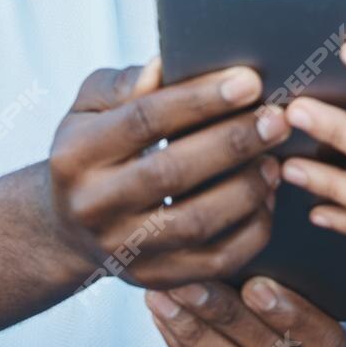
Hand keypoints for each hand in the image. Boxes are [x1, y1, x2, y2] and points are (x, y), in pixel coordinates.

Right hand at [46, 59, 287, 288]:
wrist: (69, 228)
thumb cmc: (92, 151)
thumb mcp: (88, 108)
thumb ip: (122, 84)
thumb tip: (162, 67)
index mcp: (75, 155)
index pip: (144, 120)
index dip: (200, 99)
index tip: (249, 80)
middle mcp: (94, 206)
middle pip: (172, 172)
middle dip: (233, 142)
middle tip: (276, 119)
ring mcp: (124, 249)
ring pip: (196, 222)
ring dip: (246, 188)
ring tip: (274, 159)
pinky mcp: (154, 279)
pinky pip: (214, 262)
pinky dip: (251, 230)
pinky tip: (266, 198)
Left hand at [146, 277, 345, 346]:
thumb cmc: (291, 340)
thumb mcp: (308, 319)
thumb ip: (290, 290)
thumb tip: (241, 247)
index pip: (326, 340)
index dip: (292, 314)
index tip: (255, 285)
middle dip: (225, 314)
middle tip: (191, 282)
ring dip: (194, 332)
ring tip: (165, 296)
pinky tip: (163, 319)